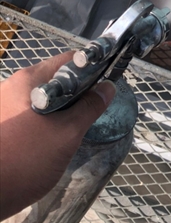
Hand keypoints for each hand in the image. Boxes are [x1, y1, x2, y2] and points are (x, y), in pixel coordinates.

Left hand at [0, 52, 115, 220]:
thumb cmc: (24, 161)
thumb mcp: (66, 134)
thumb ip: (89, 108)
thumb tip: (108, 87)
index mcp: (27, 80)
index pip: (68, 61)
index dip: (92, 69)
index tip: (105, 86)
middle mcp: (12, 86)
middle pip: (56, 79)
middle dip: (77, 93)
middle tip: (90, 112)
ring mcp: (4, 105)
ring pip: (45, 98)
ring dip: (61, 110)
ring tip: (71, 130)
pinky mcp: (1, 124)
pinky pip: (31, 113)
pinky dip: (46, 121)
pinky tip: (50, 141)